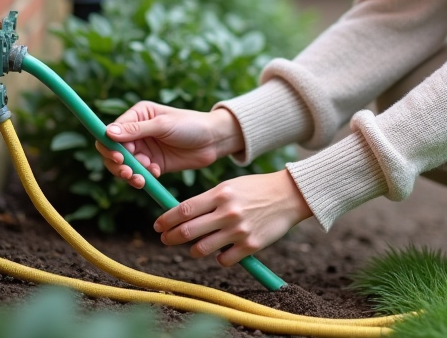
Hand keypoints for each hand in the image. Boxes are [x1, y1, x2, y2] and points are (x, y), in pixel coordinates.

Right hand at [95, 102, 244, 187]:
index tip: (118, 157)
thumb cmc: (191, 125)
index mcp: (138, 115)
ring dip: (129, 173)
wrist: (214, 140)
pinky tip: (156, 174)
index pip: (111, 131)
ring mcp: (145, 149)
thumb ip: (137, 130)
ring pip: (124, 165)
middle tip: (128, 173)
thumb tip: (108, 132)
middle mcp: (137, 132)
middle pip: (113, 151)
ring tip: (141, 179)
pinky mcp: (153, 164)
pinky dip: (143, 177)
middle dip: (118, 164)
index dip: (109, 146)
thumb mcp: (163, 125)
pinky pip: (139, 173)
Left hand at [154, 170, 311, 265]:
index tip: (157, 226)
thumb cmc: (256, 189)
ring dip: (193, 250)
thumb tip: (181, 215)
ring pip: (201, 249)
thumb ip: (208, 200)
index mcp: (221, 194)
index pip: (184, 210)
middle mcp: (227, 212)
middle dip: (170, 238)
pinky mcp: (250, 245)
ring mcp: (239, 230)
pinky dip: (219, 258)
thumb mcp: (230, 186)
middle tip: (165, 239)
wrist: (290, 195)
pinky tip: (222, 251)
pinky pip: (223, 260)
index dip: (166, 220)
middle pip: (187, 231)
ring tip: (195, 247)